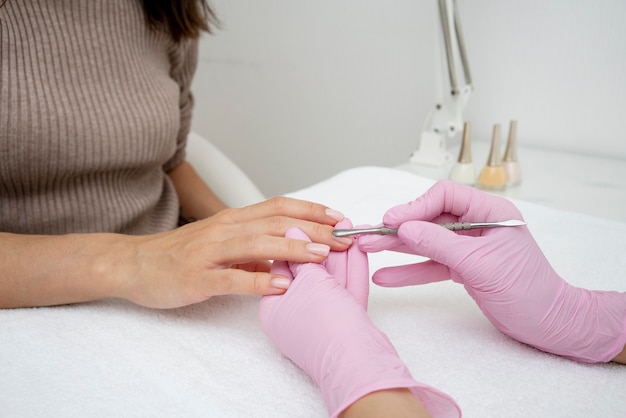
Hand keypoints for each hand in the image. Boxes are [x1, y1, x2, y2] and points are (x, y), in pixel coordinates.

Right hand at [113, 196, 352, 307]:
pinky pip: (232, 278)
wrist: (133, 264)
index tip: (340, 218)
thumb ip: (252, 245)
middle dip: (314, 229)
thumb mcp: (220, 243)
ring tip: (321, 257)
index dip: (311, 210)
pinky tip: (281, 287)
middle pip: (276, 222)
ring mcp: (210, 252)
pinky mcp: (198, 277)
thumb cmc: (179, 254)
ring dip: (292, 249)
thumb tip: (287, 254)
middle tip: (345, 239)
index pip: (279, 207)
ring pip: (257, 244)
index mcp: (232, 219)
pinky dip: (259, 281)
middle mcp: (224, 229)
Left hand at [259, 221, 458, 417]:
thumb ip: (302, 255)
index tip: (308, 221)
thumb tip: (293, 231)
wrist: (358, 365)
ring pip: (331, 278)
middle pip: (307, 271)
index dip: (296, 239)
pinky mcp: (345, 323)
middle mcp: (295, 316)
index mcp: (274, 310)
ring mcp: (321, 321)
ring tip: (347, 226)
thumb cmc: (325, 327)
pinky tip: (357, 247)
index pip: (280, 266)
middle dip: (321, 242)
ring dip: (339, 251)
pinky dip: (352, 267)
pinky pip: (346, 289)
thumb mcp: (308, 284)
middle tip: (331, 220)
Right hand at [359, 180, 625, 362]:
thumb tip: (404, 228)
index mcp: (489, 211)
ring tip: (367, 249)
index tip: (392, 221)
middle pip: (430, 218)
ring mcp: (468, 246)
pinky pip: (431, 264)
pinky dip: (410, 270)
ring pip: (426, 241)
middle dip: (399, 227)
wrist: (548, 324)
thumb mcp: (479, 264)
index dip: (415, 206)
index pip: (444, 196)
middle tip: (370, 234)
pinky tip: (386, 276)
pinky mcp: (463, 268)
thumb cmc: (527, 291)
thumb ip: (440, 244)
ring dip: (398, 248)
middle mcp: (476, 224)